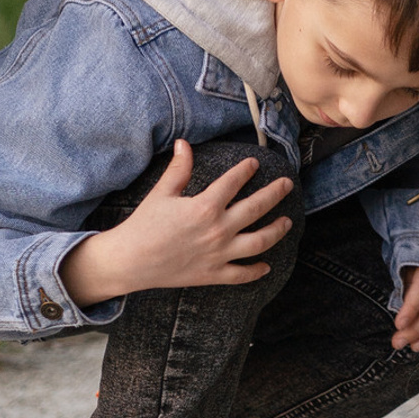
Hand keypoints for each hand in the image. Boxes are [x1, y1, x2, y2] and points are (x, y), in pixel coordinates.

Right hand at [61, 140, 292, 305]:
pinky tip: (266, 266)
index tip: (254, 164)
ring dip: (277, 231)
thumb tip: (184, 144)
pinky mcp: (214, 273)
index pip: (234, 182)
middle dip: (275, 194)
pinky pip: (242, 274)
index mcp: (206, 206)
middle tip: (287, 185)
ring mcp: (219, 254)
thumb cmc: (144, 225)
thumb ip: (178, 169)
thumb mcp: (162, 193)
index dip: (246, 170)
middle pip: (257, 208)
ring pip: (259, 242)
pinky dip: (256, 271)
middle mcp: (218, 230)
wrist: (131, 261)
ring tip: (287, 222)